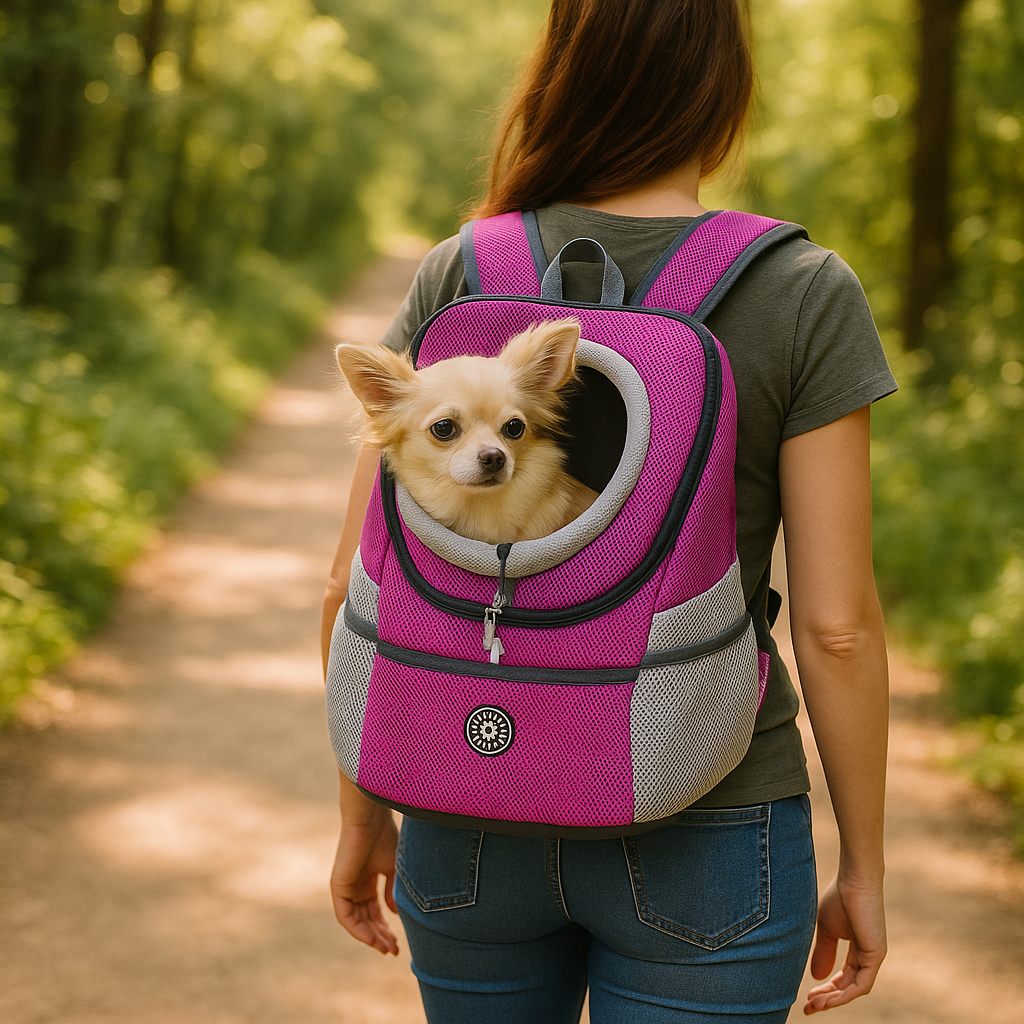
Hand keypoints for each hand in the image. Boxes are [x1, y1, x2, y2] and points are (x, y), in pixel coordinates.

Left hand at [330, 813, 399, 954]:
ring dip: (370, 937)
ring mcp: (346, 887)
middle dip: (380, 935)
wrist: (370, 819)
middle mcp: (355, 886)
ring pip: (356, 921)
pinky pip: (345, 916)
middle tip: (394, 950)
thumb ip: (393, 891)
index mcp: (368, 879)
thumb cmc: (385, 836)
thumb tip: (394, 914)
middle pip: (366, 919)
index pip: (375, 910)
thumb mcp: (394, 868)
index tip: (399, 941)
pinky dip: (358, 929)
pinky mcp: (338, 887)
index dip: (386, 927)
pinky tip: (372, 939)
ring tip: (386, 948)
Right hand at [803, 874, 886, 1013]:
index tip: (807, 997)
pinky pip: (861, 984)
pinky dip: (844, 994)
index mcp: (858, 950)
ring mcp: (874, 957)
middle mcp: (868, 957)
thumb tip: (817, 977)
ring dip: (834, 999)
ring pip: (854, 989)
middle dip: (827, 998)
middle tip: (808, 1007)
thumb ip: (823, 952)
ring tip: (814, 1004)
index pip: (843, 978)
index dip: (826, 990)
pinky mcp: (876, 955)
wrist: (854, 880)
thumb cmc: (840, 898)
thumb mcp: (826, 929)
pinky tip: (828, 997)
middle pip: (847, 987)